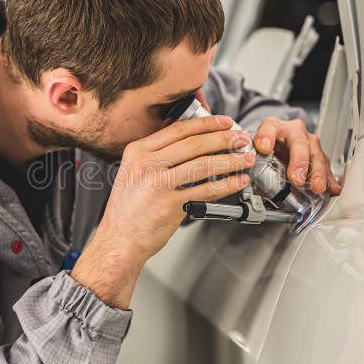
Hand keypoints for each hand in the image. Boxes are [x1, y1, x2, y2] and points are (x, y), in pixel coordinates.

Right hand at [71, 115, 255, 307]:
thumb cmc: (127, 210)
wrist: (118, 240)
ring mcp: (157, 185)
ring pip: (202, 165)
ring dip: (230, 161)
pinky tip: (237, 181)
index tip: (224, 122)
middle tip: (241, 138)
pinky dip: (226, 185)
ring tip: (245, 159)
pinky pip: (205, 191)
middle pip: (194, 144)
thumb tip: (185, 137)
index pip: (178, 129)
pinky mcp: (169, 205)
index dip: (206, 123)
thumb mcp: (132, 172)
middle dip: (224, 139)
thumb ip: (155, 155)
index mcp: (137, 151)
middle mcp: (146, 165)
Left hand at [252, 117, 341, 194]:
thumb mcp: (256, 151)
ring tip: (316, 186)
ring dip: (317, 173)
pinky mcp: (318, 155)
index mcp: (274, 127)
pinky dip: (329, 179)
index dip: (266, 137)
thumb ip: (253, 164)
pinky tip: (332, 188)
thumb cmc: (267, 145)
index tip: (264, 148)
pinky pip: (326, 166)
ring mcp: (309, 142)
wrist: (278, 141)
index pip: (269, 128)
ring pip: (316, 155)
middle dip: (299, 161)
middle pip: (299, 143)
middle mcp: (294, 131)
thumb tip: (249, 184)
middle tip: (296, 177)